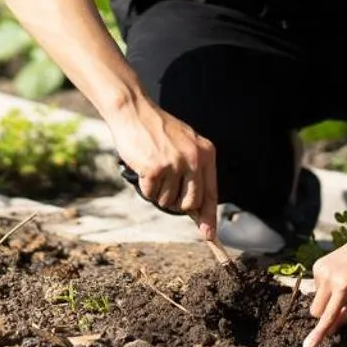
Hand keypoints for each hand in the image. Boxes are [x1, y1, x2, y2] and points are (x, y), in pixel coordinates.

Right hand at [107, 100, 218, 240]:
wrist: (134, 112)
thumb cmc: (157, 130)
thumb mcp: (185, 144)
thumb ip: (194, 171)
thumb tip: (197, 208)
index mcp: (205, 153)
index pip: (211, 193)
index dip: (210, 217)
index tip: (209, 235)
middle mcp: (194, 159)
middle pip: (190, 203)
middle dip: (177, 204)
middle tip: (166, 186)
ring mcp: (175, 164)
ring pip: (168, 201)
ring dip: (158, 192)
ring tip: (154, 169)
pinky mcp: (156, 169)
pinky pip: (151, 194)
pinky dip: (145, 186)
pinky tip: (144, 167)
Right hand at [303, 231, 346, 346]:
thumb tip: (331, 330)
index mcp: (343, 286)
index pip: (327, 315)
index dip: (319, 332)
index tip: (308, 346)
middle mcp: (327, 277)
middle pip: (315, 311)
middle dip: (324, 315)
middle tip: (342, 305)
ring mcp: (319, 269)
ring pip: (316, 299)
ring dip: (327, 299)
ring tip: (345, 285)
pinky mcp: (316, 265)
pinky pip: (317, 287)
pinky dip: (326, 288)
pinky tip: (339, 277)